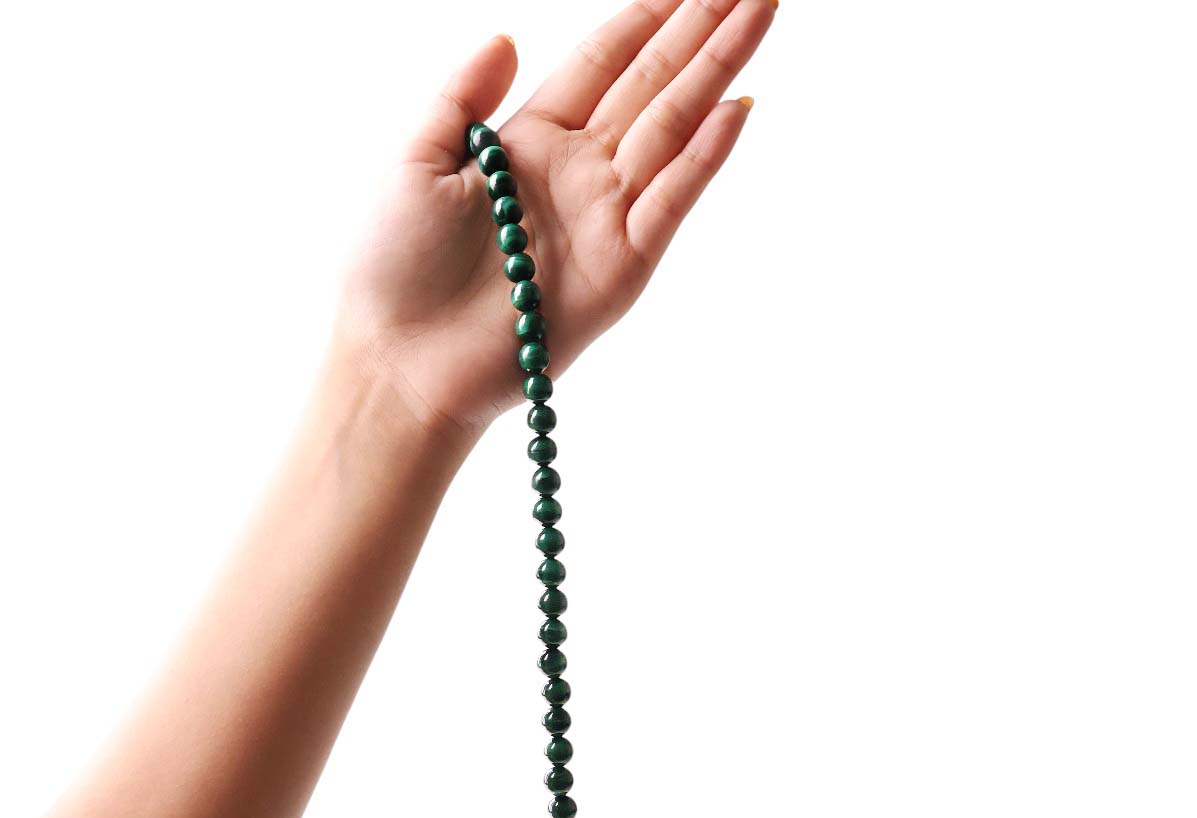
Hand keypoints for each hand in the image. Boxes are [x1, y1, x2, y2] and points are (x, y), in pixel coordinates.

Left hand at [334, 0, 775, 437]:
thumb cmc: (393, 266)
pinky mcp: (620, 272)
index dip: (647, 15)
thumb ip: (463, 96)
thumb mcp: (414, 159)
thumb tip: (508, 35)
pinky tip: (736, 107)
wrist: (401, 361)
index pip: (603, 62)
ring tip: (761, 11)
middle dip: (703, 28)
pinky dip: (703, 158)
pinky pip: (669, 203)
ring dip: (718, 72)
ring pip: (673, 130)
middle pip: (652, 85)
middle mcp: (576, 174)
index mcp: (529, 142)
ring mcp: (604, 221)